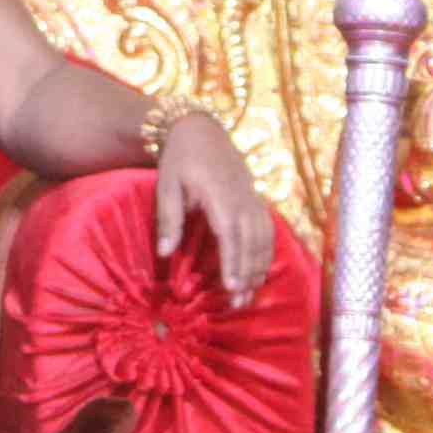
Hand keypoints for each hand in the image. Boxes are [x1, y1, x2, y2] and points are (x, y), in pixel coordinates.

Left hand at [149, 104, 273, 304]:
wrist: (200, 129)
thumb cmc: (179, 159)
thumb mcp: (166, 186)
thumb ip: (168, 220)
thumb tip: (164, 254)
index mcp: (219, 193)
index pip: (230, 233)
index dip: (233, 261)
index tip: (232, 286)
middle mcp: (242, 196)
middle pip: (251, 240)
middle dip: (248, 273)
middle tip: (240, 303)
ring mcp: (253, 196)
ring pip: (264, 237)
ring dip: (260, 266)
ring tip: (252, 294)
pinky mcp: (256, 197)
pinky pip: (268, 228)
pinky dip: (267, 251)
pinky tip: (261, 269)